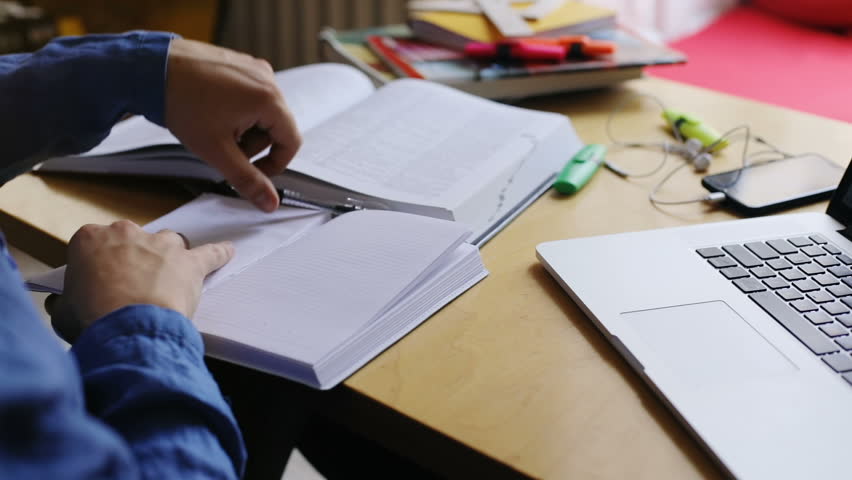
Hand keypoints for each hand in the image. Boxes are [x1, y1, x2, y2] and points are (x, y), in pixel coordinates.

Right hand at [49, 220, 232, 339]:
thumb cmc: (92, 319)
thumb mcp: (63, 313)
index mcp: (90, 238)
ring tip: (168, 280)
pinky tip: (229, 252)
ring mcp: (162, 245)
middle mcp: (127, 233)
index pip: (94, 244)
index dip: (99, 265)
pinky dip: (220, 254)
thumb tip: (62, 303)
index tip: (101, 282)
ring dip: (168, 258)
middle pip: (133, 241)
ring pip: (169, 243)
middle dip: (133, 260)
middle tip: (131, 286)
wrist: (129, 328)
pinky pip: (211, 253)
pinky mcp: (190, 262)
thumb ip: (65, 301)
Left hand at [165, 38, 301, 211]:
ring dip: (245, 128)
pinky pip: (250, 95)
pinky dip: (237, 110)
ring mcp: (253, 68)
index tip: (252, 172)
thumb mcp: (217, 151)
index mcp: (269, 99)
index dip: (275, 165)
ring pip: (262, 112)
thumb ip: (248, 179)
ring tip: (215, 129)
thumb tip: (270, 203)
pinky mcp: (239, 63)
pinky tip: (212, 112)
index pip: (291, 142)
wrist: (150, 68)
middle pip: (276, 127)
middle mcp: (267, 79)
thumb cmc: (182, 104)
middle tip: (225, 149)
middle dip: (253, 145)